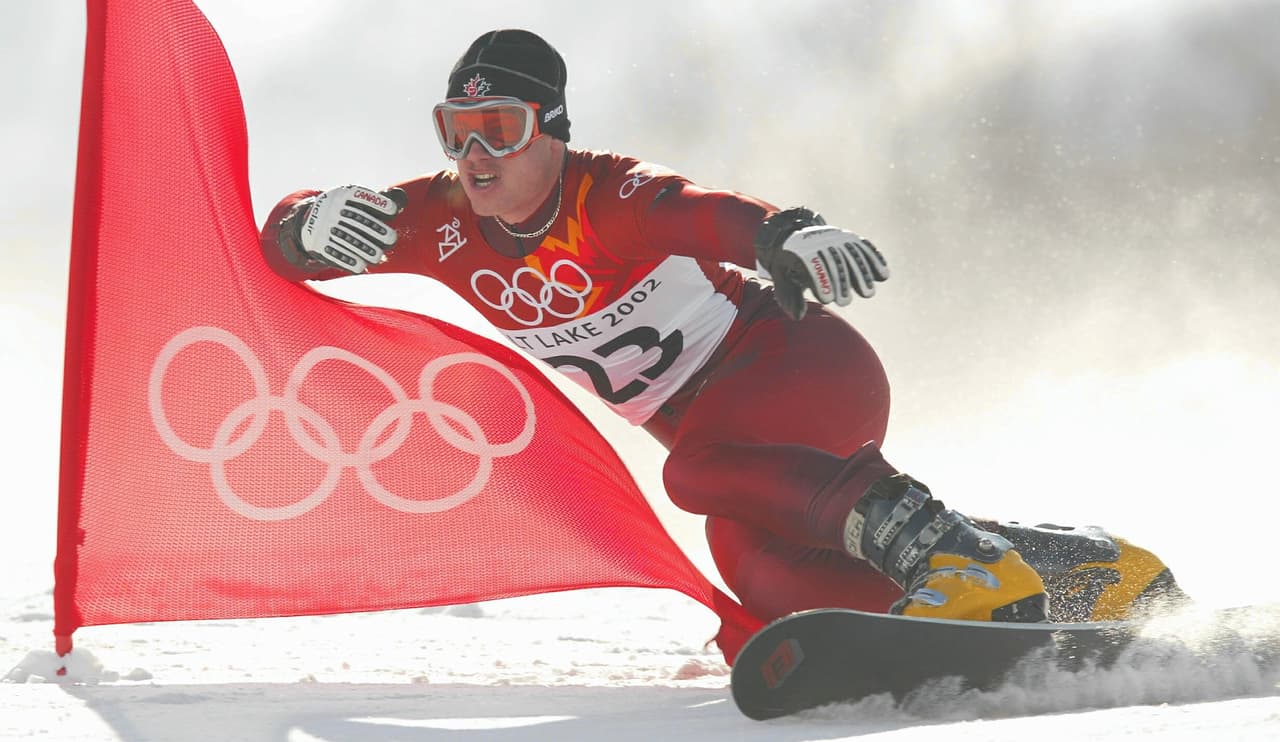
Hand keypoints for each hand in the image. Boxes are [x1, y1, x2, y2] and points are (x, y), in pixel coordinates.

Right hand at [296, 185, 406, 273]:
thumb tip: (402, 197)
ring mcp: (323, 226)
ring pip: (346, 238)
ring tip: (378, 257)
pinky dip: (347, 260)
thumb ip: (379, 199)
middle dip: (375, 230)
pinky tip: (360, 266)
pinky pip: (333, 252)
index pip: (361, 197)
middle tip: (391, 239)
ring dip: (364, 249)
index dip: (377, 203)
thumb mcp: (357, 200)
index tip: (393, 210)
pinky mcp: (317, 243)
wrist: (310, 220)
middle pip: (356, 220)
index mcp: (343, 194)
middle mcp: (331, 208)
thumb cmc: (345, 210)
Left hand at [755, 207, 888, 319]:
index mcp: (800, 250)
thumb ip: (789, 297)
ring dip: (862, 274)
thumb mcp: (781, 278)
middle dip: (842, 282)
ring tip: (868, 294)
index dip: (820, 281)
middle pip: (835, 261)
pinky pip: (864, 247)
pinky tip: (884, 275)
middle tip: (845, 302)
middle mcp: (820, 240)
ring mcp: (836, 237)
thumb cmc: (787, 264)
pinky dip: (875, 260)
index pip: (812, 264)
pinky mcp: (849, 238)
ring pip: (852, 254)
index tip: (827, 299)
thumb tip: (799, 316)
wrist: (794, 235)